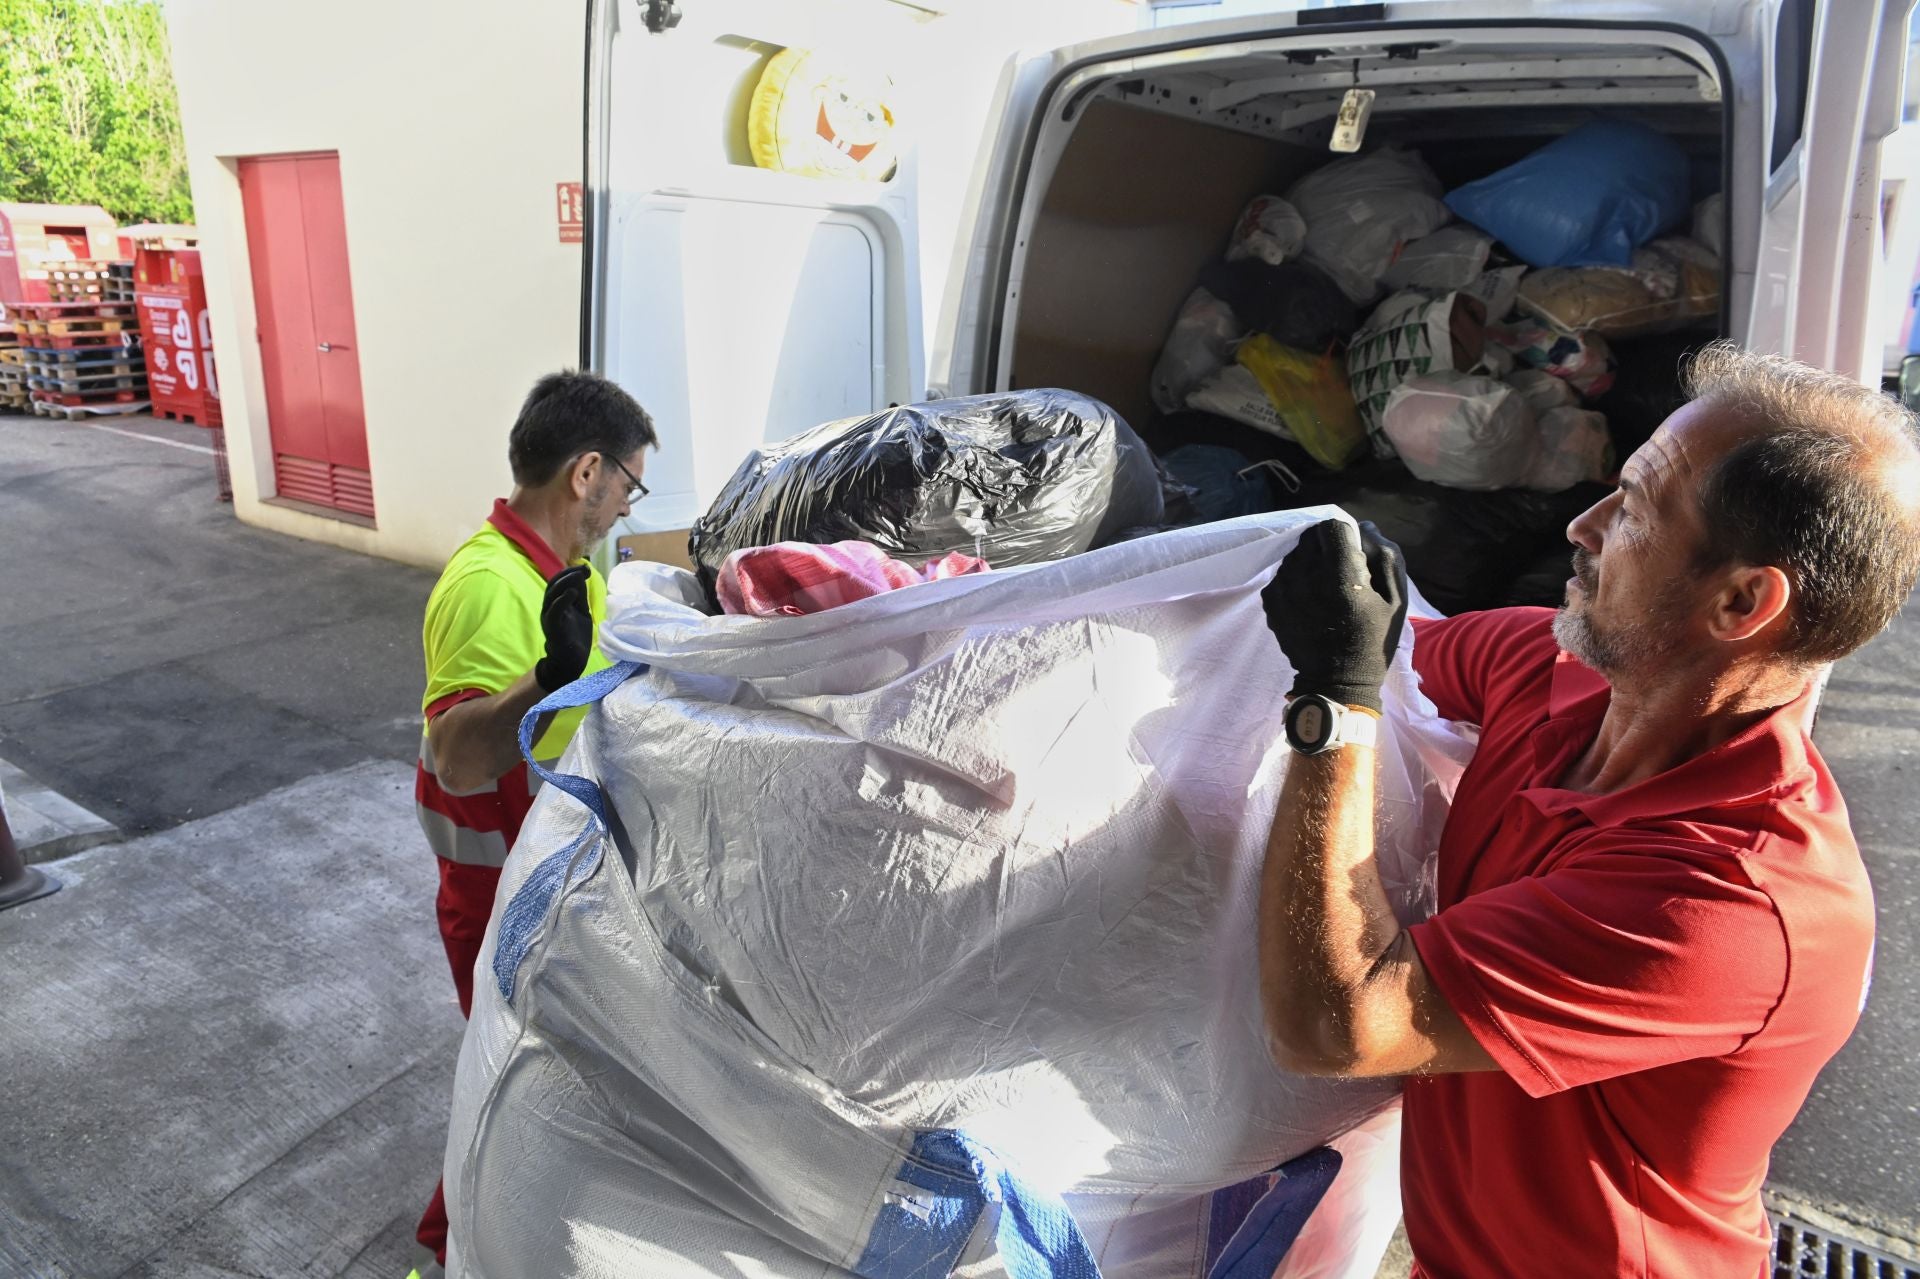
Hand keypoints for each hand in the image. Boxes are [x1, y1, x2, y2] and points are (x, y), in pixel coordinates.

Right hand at [534, 564, 594, 692]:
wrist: (571, 661)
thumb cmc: (575, 636)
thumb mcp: (581, 611)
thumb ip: (580, 596)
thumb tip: (582, 575)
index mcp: (556, 603)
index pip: (558, 582)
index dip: (570, 572)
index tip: (586, 568)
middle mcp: (549, 608)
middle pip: (553, 585)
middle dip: (568, 574)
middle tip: (583, 569)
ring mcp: (549, 617)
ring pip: (551, 595)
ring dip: (565, 583)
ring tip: (579, 576)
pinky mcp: (552, 628)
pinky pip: (554, 611)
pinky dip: (562, 600)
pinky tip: (573, 593)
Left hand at [1261, 519, 1407, 713]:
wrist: (1338, 681)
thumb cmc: (1373, 639)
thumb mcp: (1396, 598)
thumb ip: (1384, 555)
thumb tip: (1364, 527)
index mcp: (1340, 575)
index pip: (1331, 527)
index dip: (1344, 536)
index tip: (1352, 555)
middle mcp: (1305, 576)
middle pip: (1309, 538)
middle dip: (1326, 548)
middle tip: (1339, 573)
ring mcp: (1283, 589)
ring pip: (1294, 555)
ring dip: (1308, 563)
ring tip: (1323, 589)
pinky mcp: (1271, 602)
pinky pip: (1282, 575)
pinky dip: (1295, 580)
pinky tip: (1309, 601)